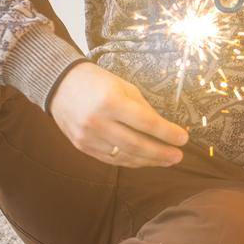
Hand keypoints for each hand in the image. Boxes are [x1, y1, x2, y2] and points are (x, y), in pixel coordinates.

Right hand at [49, 62, 187, 166]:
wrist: (59, 84)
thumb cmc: (97, 82)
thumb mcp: (124, 87)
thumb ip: (143, 108)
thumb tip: (164, 129)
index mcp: (111, 102)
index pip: (146, 123)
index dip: (167, 133)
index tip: (184, 139)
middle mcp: (98, 121)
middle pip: (137, 144)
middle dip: (161, 152)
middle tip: (178, 156)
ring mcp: (88, 136)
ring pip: (125, 156)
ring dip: (148, 161)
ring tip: (166, 161)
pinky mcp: (82, 146)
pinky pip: (111, 159)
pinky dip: (130, 162)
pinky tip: (145, 161)